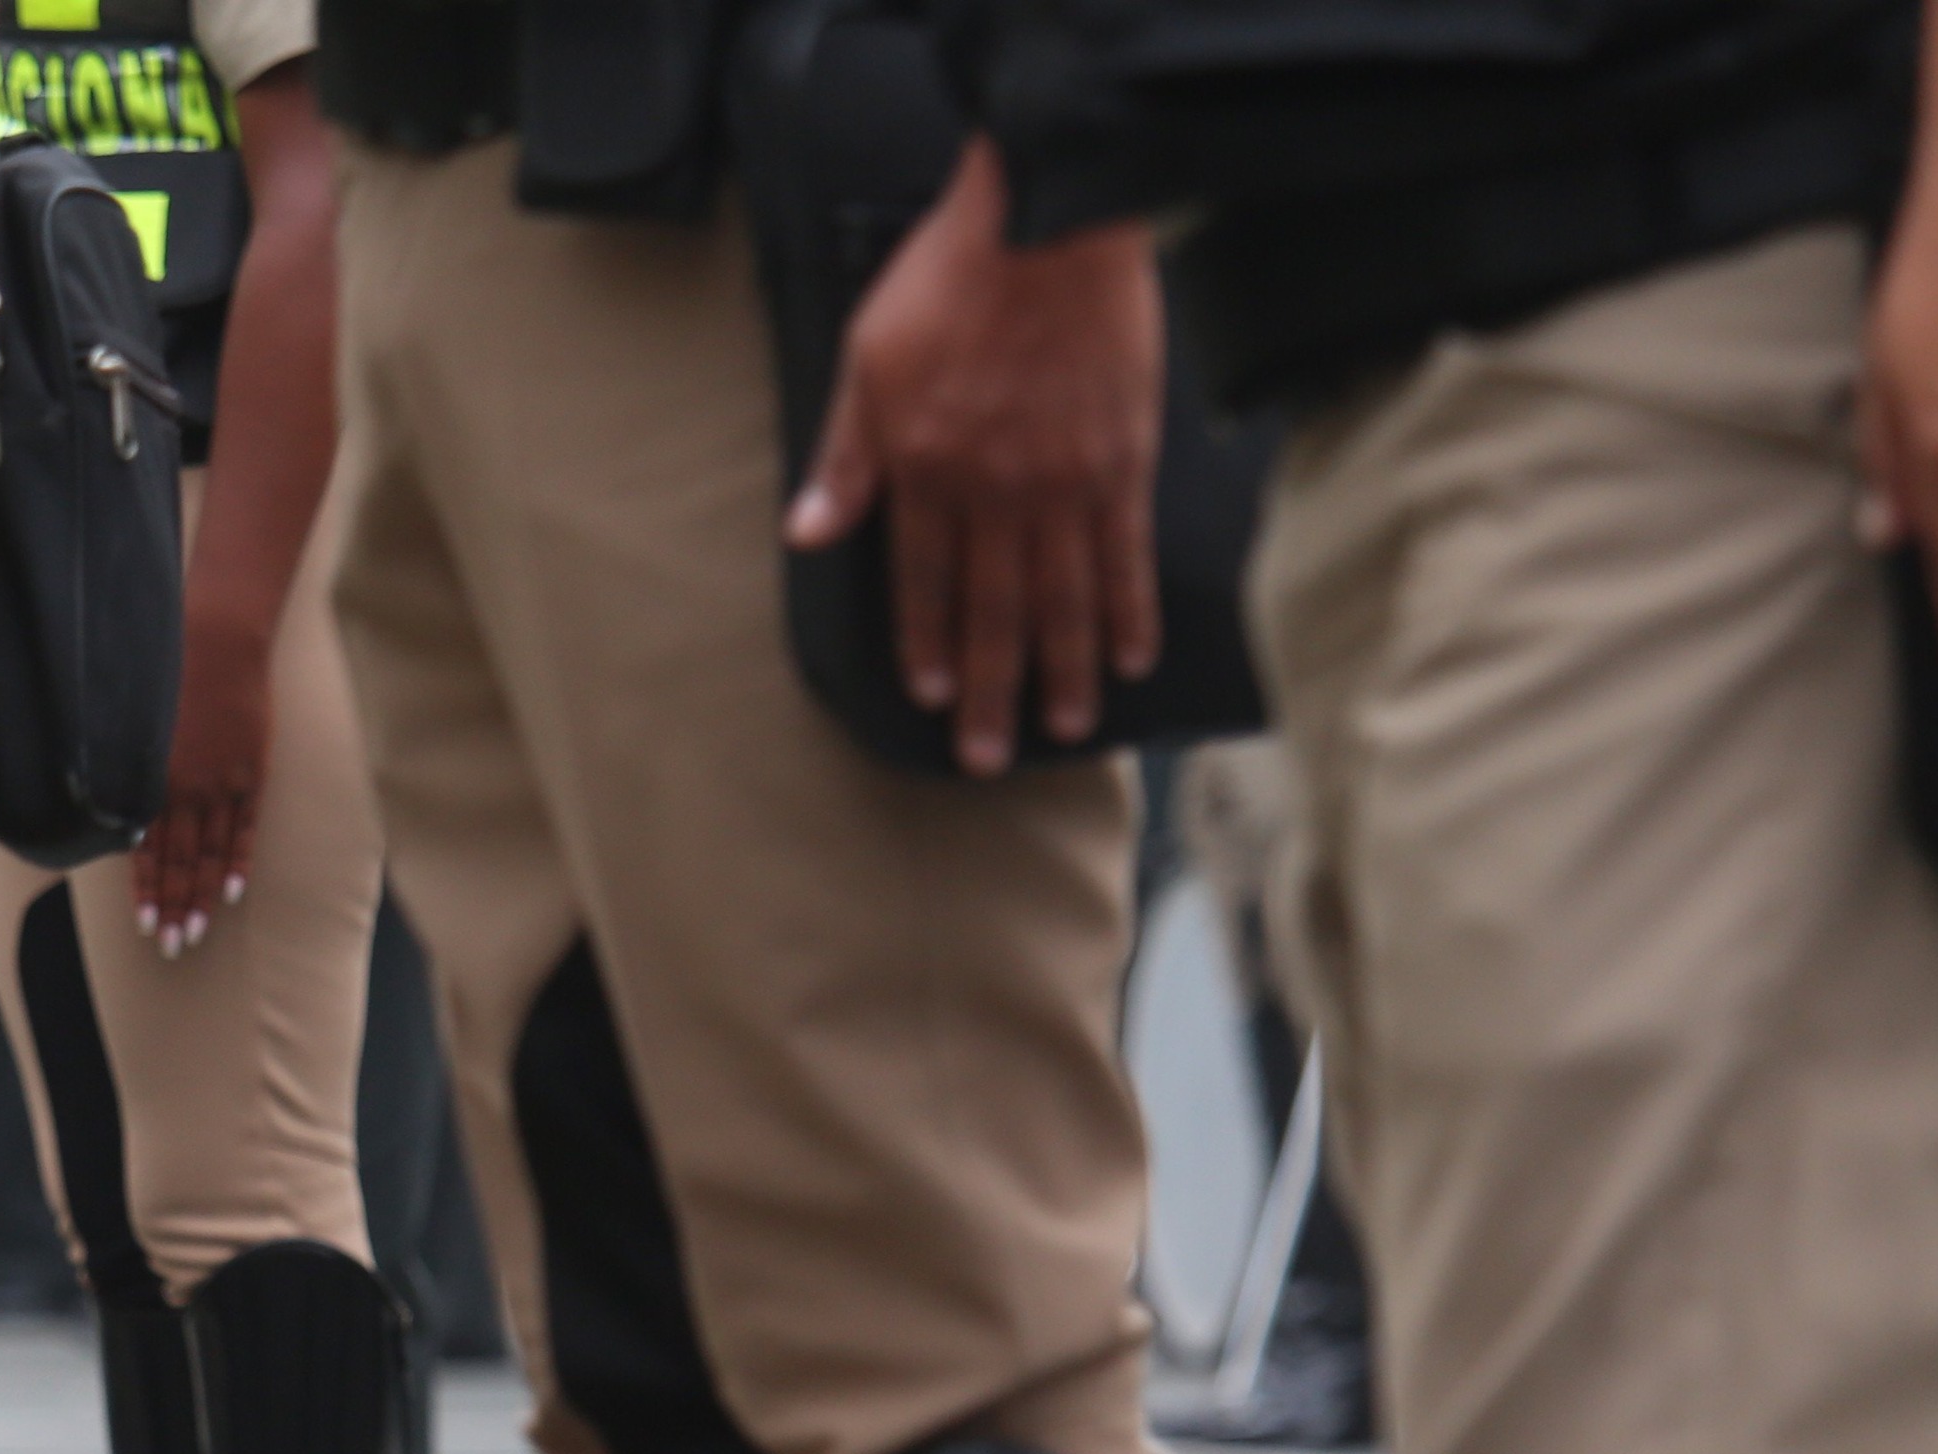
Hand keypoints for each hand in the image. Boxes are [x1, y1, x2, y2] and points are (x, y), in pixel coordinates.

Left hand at [134, 614, 270, 951]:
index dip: (147, 891)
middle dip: (171, 907)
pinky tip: (231, 893)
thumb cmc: (170, 672)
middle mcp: (183, 789)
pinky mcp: (250, 772)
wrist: (218, 638)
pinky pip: (244, 828)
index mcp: (152, 778)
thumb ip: (132, 772)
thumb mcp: (139, 724)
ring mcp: (220, 783)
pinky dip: (236, 861)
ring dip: (200, 897)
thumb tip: (122, 814)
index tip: (145, 925)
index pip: (146, 850)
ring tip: (195, 934)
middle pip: (176, 862)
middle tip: (169, 947)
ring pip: (208, 854)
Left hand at [785, 137, 1161, 778]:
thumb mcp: (865, 360)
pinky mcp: (1125, 455)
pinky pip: (1127, 551)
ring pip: (1065, 597)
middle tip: (990, 754)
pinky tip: (1131, 654)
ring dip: (1063, 670)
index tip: (933, 694)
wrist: (1047, 215)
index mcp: (926, 468)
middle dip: (991, 690)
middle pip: (995, 611)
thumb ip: (843, 454)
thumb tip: (806, 530)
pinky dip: (1129, 609)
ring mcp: (1067, 478)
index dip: (928, 644)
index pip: (923, 582)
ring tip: (1065, 726)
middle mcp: (997, 488)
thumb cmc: (950, 276)